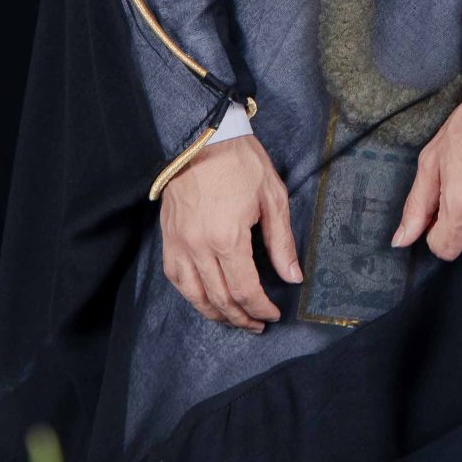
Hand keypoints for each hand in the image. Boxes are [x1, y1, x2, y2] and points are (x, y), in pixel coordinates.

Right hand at [160, 135, 300, 332]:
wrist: (203, 136)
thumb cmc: (241, 162)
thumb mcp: (273, 197)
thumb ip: (282, 242)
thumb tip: (293, 276)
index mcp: (227, 238)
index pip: (245, 290)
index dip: (260, 308)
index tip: (273, 314)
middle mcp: (199, 247)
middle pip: (220, 299)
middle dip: (241, 317)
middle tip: (257, 324)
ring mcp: (179, 244)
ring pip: (194, 295)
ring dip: (215, 313)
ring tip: (234, 319)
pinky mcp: (168, 237)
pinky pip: (176, 278)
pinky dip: (191, 296)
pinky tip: (204, 299)